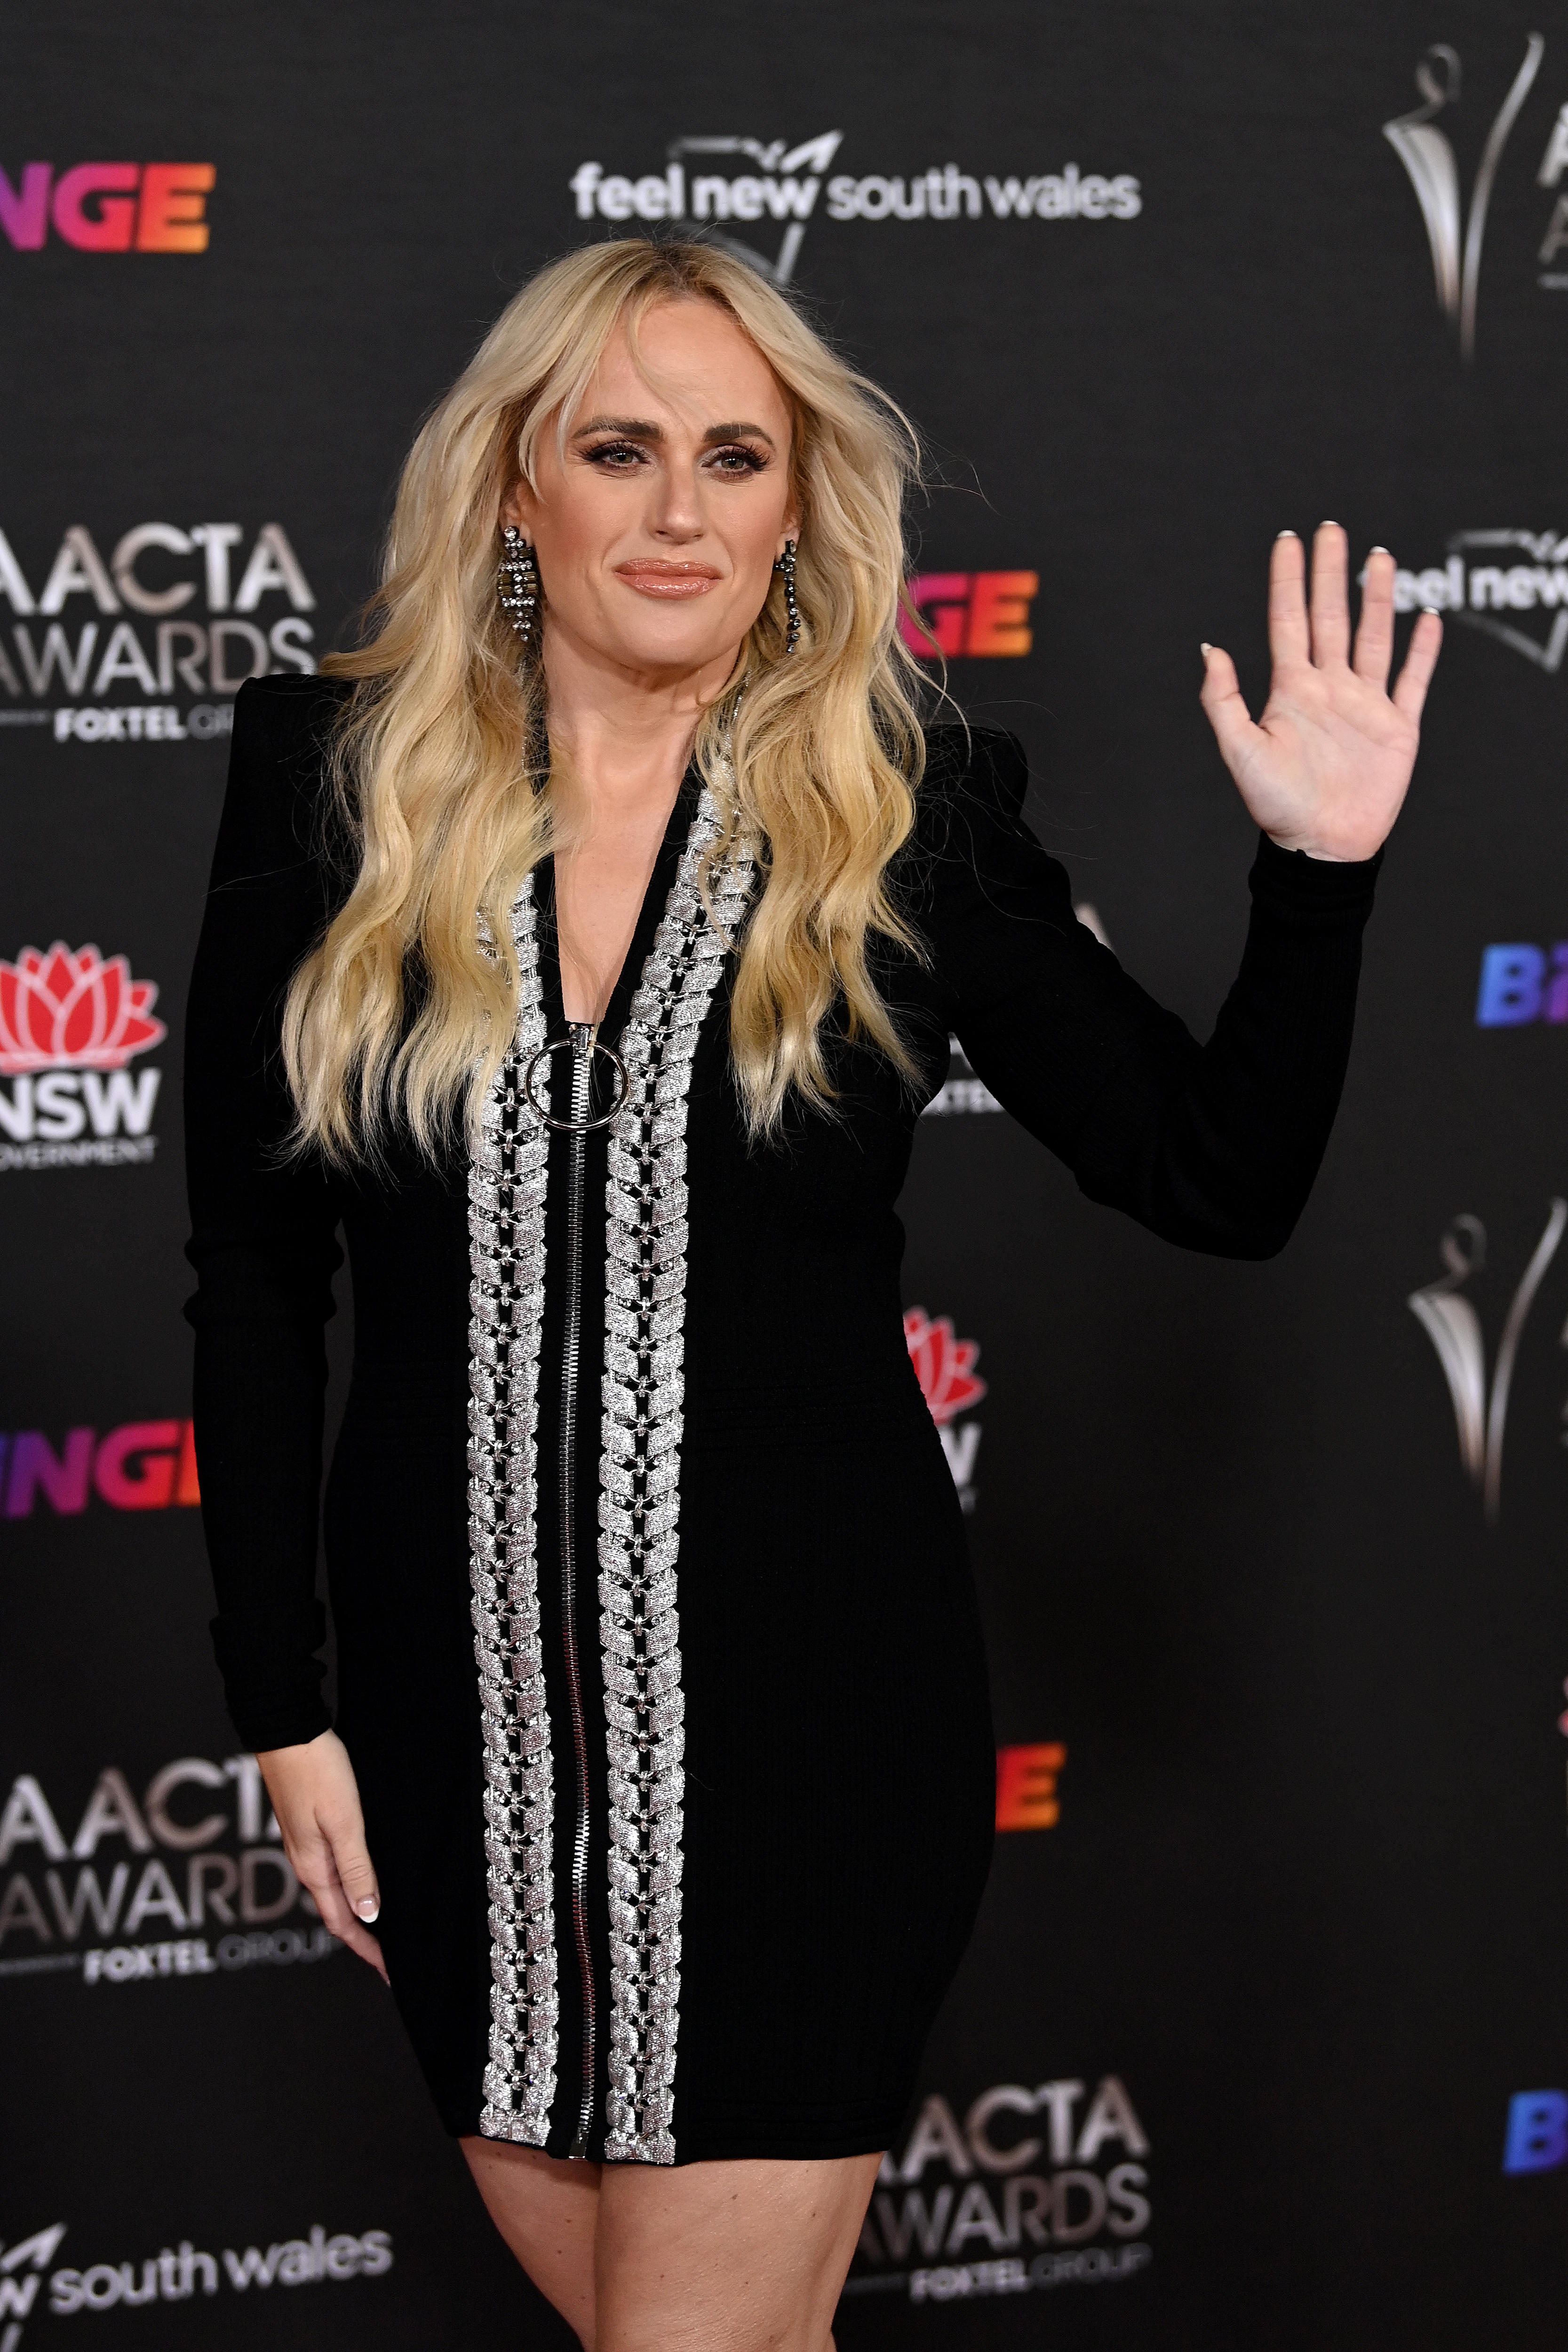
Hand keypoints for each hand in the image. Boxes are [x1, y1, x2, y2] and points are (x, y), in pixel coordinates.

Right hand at [257, 1728, 387, 1979]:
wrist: (286, 1729)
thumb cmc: (317, 1771)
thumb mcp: (345, 1822)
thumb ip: (357, 1869)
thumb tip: (369, 1916)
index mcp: (314, 1867)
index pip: (343, 1923)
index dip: (367, 1950)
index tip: (391, 1972)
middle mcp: (306, 1861)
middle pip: (337, 1912)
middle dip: (364, 1937)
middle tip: (393, 1955)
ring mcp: (304, 1843)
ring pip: (333, 1889)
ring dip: (356, 1910)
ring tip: (384, 1924)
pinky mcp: (308, 1824)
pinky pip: (330, 1866)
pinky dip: (349, 1883)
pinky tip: (364, 1877)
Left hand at [1199, 523, 1441, 860]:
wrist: (1321, 848)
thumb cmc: (1276, 807)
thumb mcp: (1239, 751)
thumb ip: (1223, 700)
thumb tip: (1210, 649)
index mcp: (1291, 691)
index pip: (1289, 621)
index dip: (1288, 581)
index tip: (1288, 541)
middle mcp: (1329, 689)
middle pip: (1331, 617)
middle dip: (1330, 573)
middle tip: (1331, 529)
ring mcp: (1365, 705)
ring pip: (1373, 637)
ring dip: (1378, 598)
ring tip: (1379, 557)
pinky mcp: (1397, 727)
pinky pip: (1413, 680)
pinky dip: (1422, 650)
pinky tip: (1427, 618)